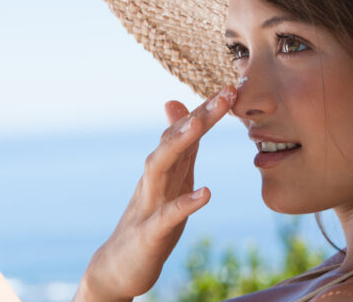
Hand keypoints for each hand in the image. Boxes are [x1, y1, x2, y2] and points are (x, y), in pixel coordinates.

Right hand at [74, 85, 237, 301]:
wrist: (118, 265)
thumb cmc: (149, 220)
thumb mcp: (170, 180)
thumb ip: (181, 147)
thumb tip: (180, 106)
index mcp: (164, 168)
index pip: (185, 131)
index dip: (208, 109)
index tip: (234, 87)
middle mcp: (154, 179)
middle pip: (173, 140)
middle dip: (199, 116)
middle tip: (226, 94)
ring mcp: (149, 204)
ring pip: (159, 167)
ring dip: (178, 144)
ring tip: (199, 125)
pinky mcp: (150, 233)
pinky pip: (167, 216)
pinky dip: (185, 203)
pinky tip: (206, 193)